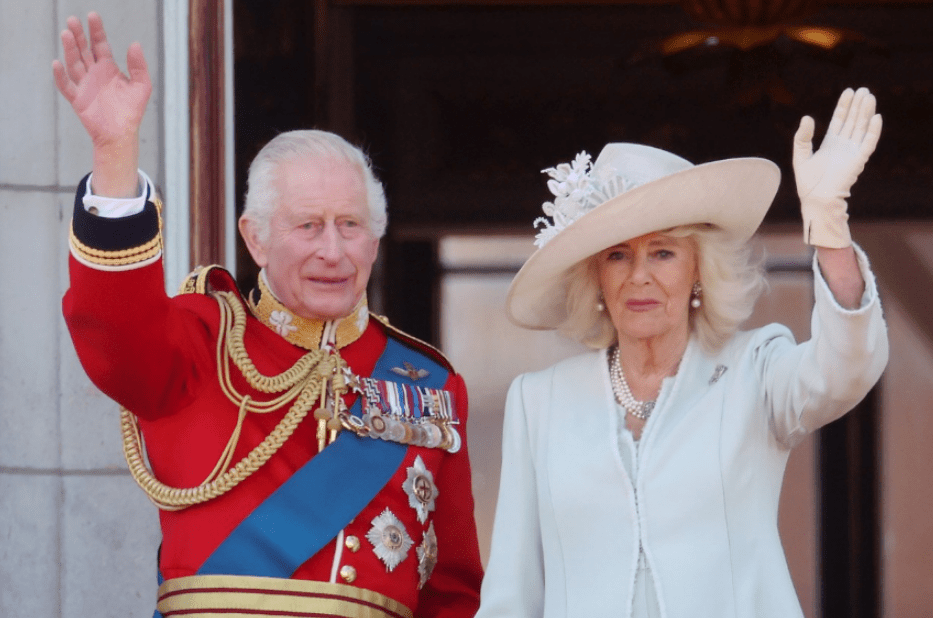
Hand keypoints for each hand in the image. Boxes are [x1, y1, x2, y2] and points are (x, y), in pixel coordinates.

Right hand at [52, 13, 150, 196]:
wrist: (122, 135)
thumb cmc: (131, 111)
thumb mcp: (142, 86)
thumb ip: (139, 66)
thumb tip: (135, 44)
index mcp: (108, 68)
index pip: (100, 44)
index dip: (96, 30)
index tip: (92, 16)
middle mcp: (94, 73)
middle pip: (83, 50)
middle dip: (79, 35)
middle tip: (73, 20)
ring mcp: (84, 85)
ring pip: (74, 63)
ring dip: (70, 49)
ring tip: (66, 34)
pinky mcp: (78, 99)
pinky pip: (66, 86)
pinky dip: (61, 76)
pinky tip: (57, 63)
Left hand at [793, 87, 881, 247]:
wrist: (817, 199)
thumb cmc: (808, 183)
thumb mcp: (800, 156)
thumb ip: (802, 137)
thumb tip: (807, 117)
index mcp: (830, 144)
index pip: (839, 120)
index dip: (844, 106)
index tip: (848, 91)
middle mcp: (843, 146)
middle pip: (852, 121)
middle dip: (857, 105)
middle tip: (863, 89)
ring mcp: (852, 152)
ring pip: (861, 128)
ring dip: (866, 113)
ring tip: (869, 96)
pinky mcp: (858, 160)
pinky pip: (868, 143)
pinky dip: (873, 131)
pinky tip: (876, 117)